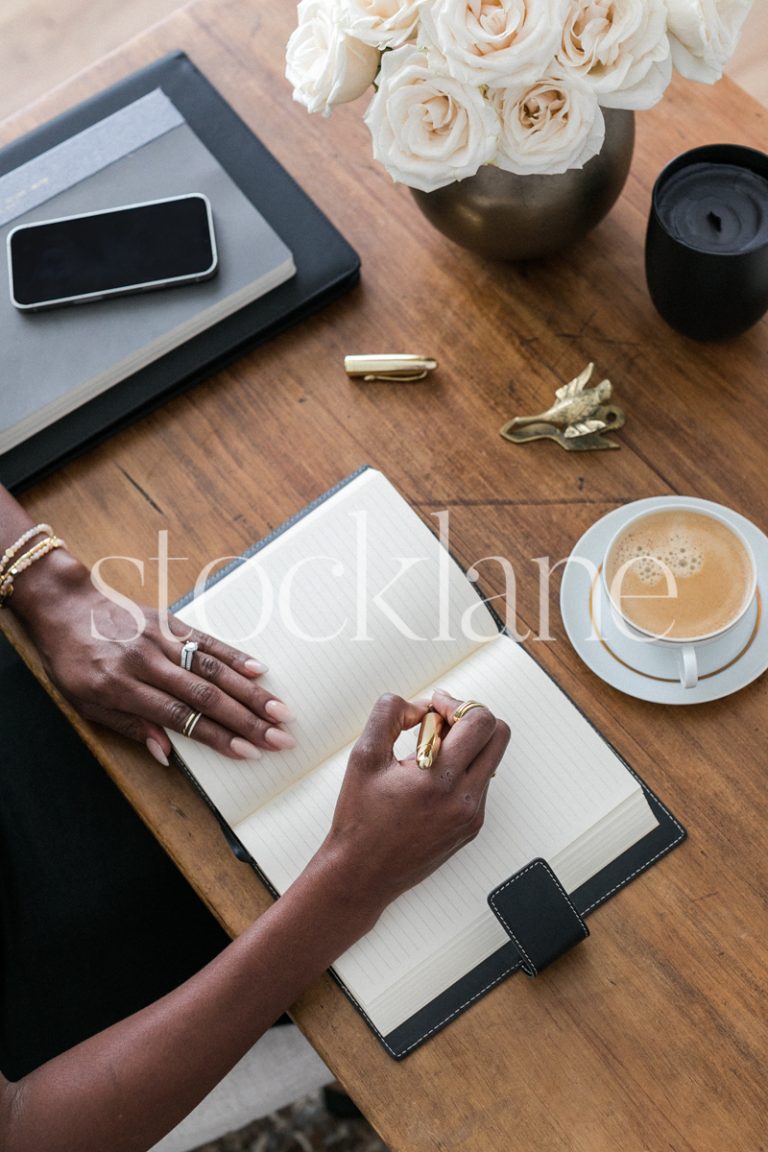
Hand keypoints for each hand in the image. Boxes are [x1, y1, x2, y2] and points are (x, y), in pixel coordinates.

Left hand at [16, 552, 293, 763]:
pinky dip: (234, 655)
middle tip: (279, 737)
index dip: (216, 736)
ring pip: (212, 668)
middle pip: (205, 695)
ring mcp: (160, 639)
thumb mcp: (85, 704)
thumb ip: (129, 726)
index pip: (180, 717)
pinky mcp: (169, 621)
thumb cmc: (72, 661)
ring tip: (280, 710)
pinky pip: (205, 640)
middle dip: (247, 719)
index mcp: (122, 688)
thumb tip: (166, 755)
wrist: (66, 607)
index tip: (248, 753)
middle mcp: (146, 663)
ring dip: (250, 692)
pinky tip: (259, 670)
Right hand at [319, 690, 509, 919]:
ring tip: (426, 755)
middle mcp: (464, 799)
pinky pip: (480, 782)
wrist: (361, 873)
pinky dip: (461, 769)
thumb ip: (390, 714)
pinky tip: (428, 779)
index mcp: (440, 779)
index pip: (480, 721)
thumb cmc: (360, 819)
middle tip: (438, 725)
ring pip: (491, 758)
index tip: (432, 709)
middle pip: (498, 735)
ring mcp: (472, 815)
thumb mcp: (364, 755)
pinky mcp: (471, 827)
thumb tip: (421, 706)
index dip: (456, 704)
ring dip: (465, 745)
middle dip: (470, 720)